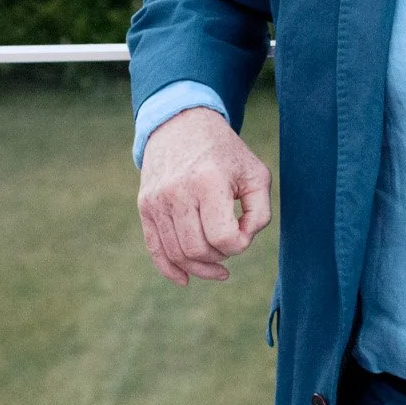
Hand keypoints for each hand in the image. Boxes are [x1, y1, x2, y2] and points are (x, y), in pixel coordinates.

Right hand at [137, 107, 271, 285]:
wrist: (182, 124)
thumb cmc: (225, 153)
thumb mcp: (255, 174)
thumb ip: (260, 213)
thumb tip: (242, 242)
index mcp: (207, 182)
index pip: (223, 238)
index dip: (240, 245)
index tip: (244, 231)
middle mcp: (177, 192)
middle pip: (198, 250)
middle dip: (220, 257)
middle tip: (230, 244)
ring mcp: (156, 201)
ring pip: (177, 254)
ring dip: (201, 267)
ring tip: (218, 265)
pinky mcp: (145, 207)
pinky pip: (155, 249)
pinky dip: (170, 269)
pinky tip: (186, 280)